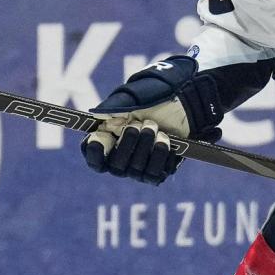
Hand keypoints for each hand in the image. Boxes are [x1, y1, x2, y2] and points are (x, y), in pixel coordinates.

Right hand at [82, 56, 204, 185]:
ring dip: (145, 146)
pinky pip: (154, 174)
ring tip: (154, 127)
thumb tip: (99, 116)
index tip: (100, 138)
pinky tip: (164, 139)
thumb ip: (113, 108)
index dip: (94, 152)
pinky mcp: (156, 173)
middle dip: (127, 143)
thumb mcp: (130, 100)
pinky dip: (159, 154)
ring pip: (135, 170)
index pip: (94, 159)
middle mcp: (119, 161)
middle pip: (116, 166)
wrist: (180, 106)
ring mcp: (137, 170)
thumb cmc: (150, 102)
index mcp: (107, 143)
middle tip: (138, 124)